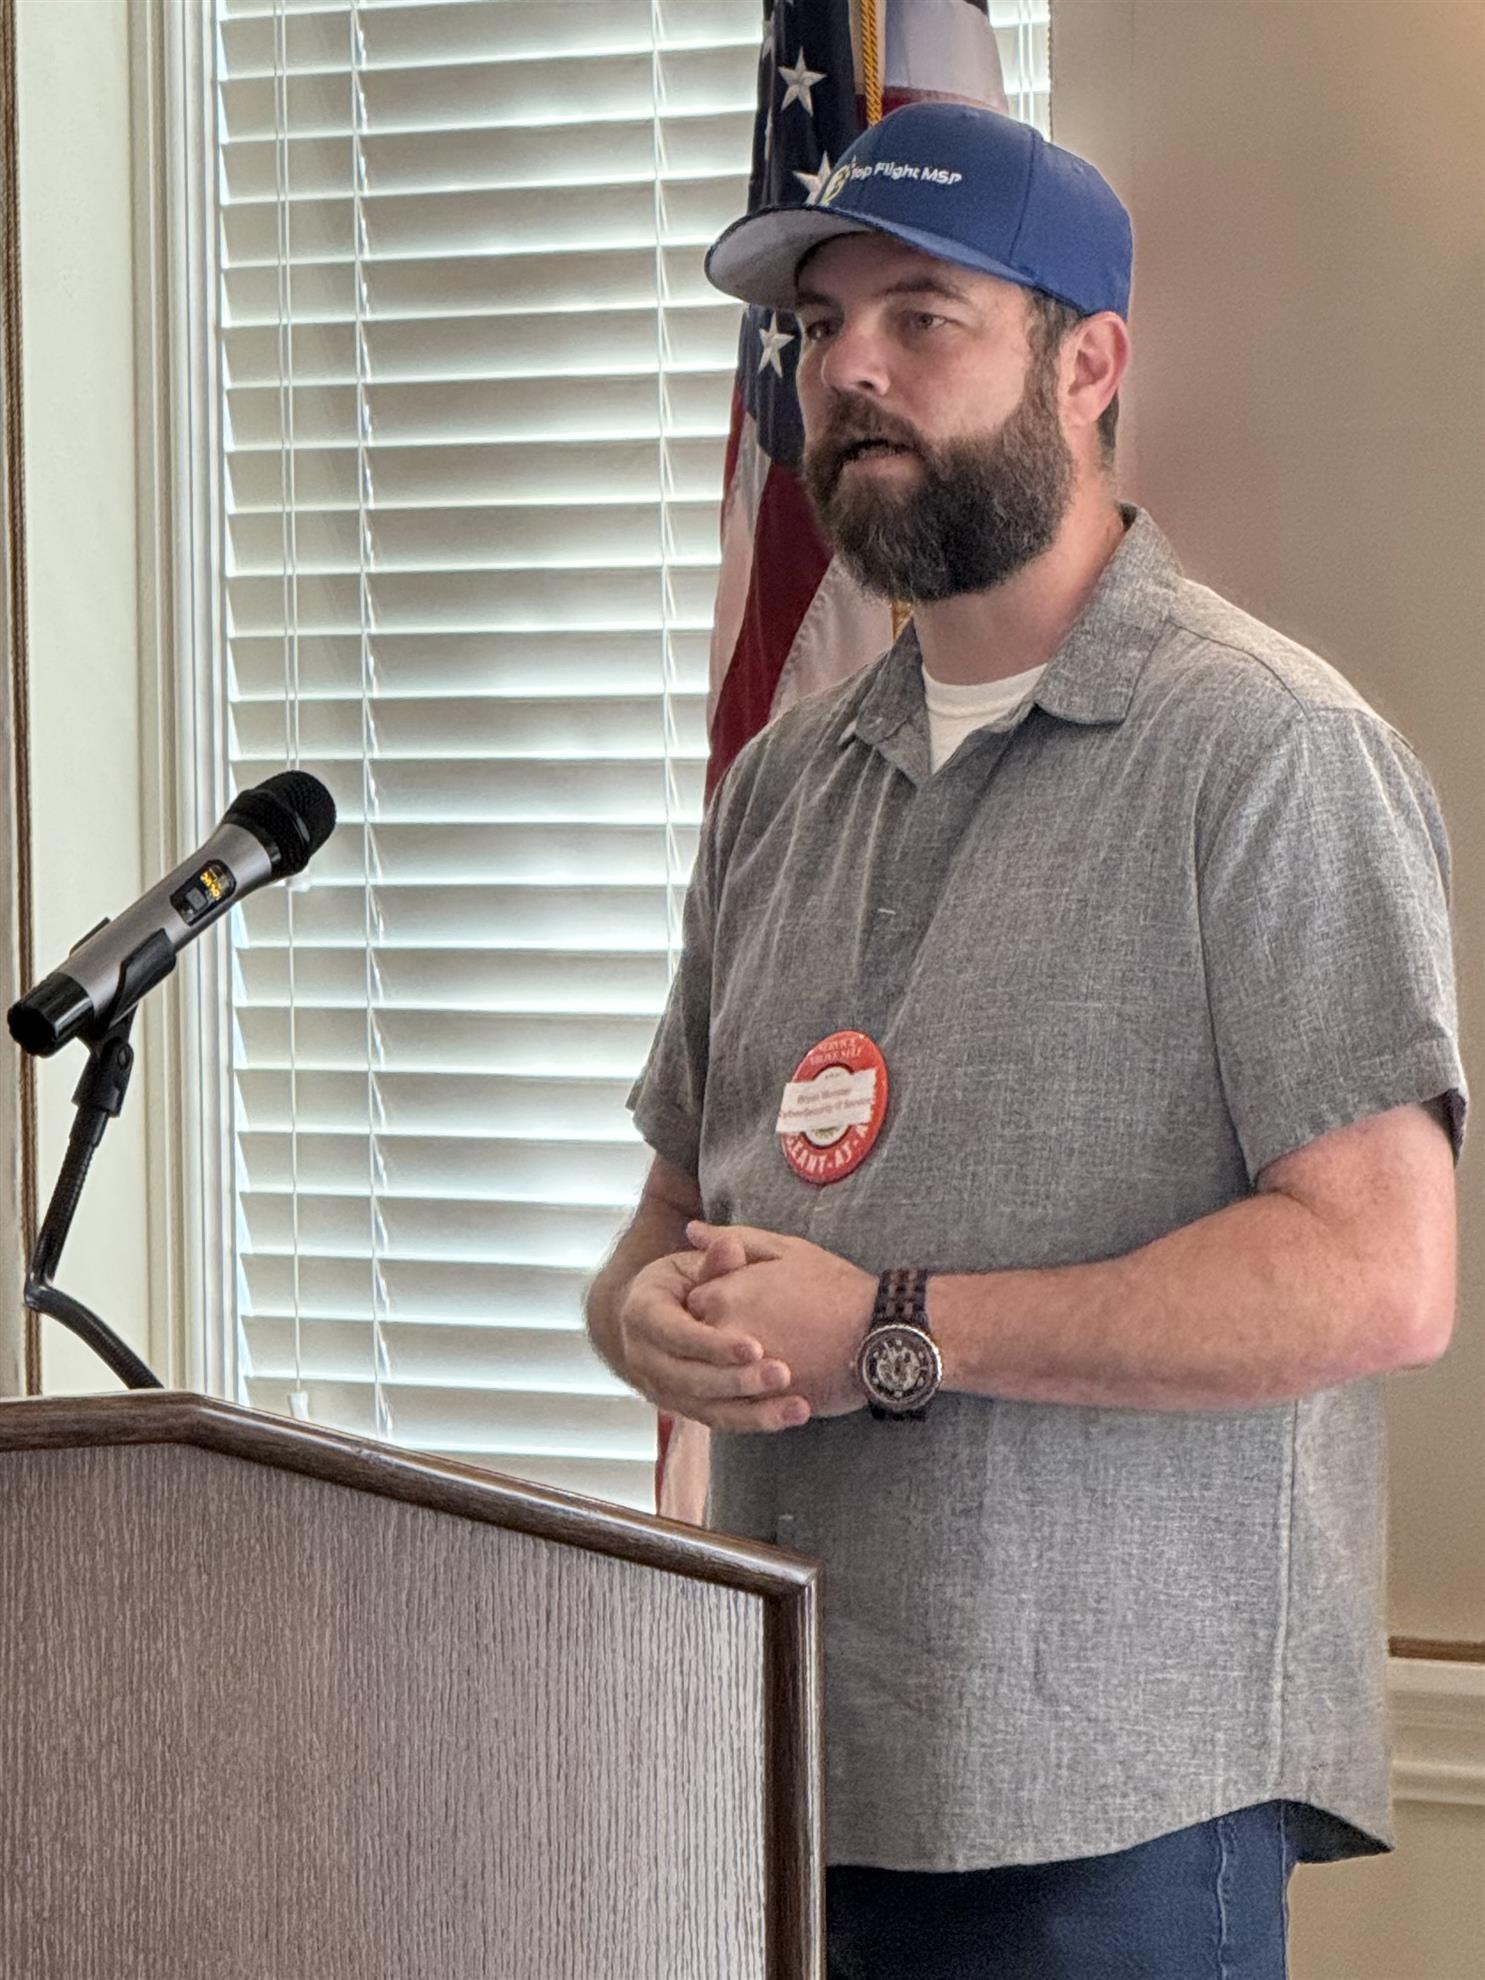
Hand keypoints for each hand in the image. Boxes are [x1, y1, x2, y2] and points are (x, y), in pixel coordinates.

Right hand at [615, 1248, 809, 1432]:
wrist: (659, 1315)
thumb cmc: (683, 1280)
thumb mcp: (693, 1263)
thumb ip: (714, 1259)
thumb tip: (729, 1246)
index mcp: (642, 1314)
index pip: (676, 1335)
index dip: (713, 1345)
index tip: (755, 1348)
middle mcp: (643, 1358)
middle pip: (690, 1379)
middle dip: (737, 1381)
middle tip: (782, 1375)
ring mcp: (661, 1388)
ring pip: (706, 1409)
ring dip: (753, 1412)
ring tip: (798, 1407)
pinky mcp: (683, 1407)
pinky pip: (718, 1420)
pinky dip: (754, 1420)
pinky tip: (790, 1414)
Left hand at [684, 1222, 874, 1418]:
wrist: (878, 1333)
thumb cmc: (835, 1286)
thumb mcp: (785, 1249)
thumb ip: (733, 1239)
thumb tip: (692, 1231)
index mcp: (723, 1294)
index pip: (690, 1304)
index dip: (712, 1303)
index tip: (739, 1304)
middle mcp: (721, 1334)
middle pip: (695, 1343)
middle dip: (714, 1338)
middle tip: (757, 1331)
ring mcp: (738, 1373)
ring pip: (710, 1377)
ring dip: (726, 1370)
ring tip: (766, 1357)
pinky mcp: (760, 1403)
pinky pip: (734, 1404)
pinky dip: (743, 1396)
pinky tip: (769, 1384)